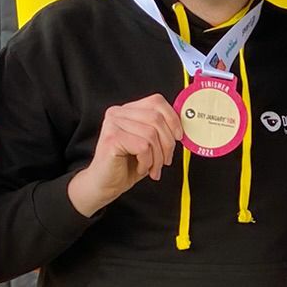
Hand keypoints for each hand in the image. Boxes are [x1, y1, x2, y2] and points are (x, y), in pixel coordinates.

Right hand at [67, 94, 182, 215]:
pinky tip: (140, 168)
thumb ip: (160, 131)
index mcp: (128, 110)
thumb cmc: (126, 166)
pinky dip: (147, 162)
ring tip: (152, 168)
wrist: (105, 185)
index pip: (156, 102)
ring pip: (151, 134)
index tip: (178, 136)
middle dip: (167, 144)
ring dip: (157, 157)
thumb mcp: (148, 144)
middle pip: (156, 118)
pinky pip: (143, 147)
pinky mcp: (112, 138)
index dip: (172, 119)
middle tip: (165, 160)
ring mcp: (113, 124)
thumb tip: (182, 126)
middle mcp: (118, 113)